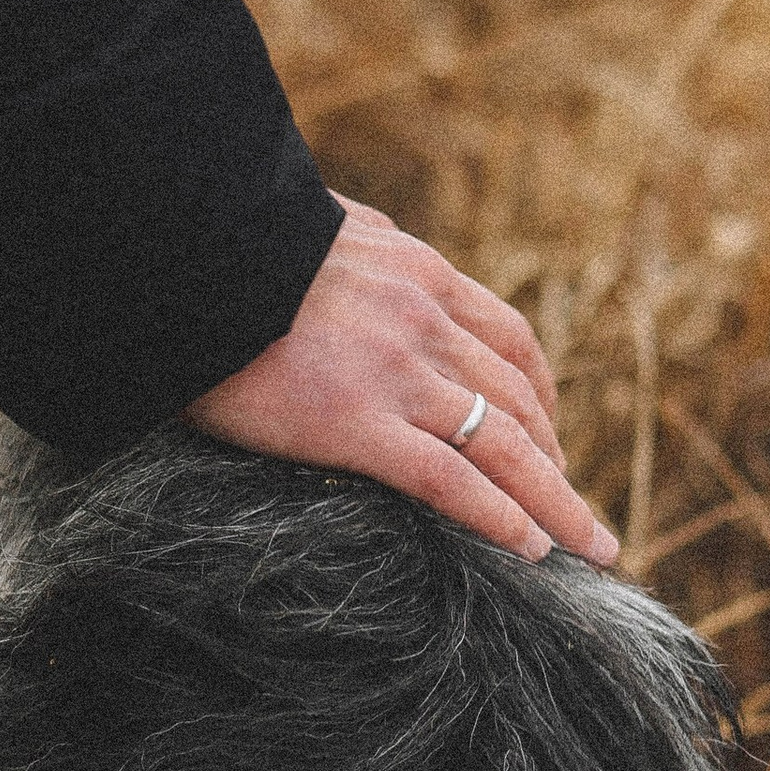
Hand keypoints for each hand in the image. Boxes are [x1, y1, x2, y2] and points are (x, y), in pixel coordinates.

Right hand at [188, 201, 617, 564]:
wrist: (182, 256)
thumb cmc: (230, 243)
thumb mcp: (320, 222)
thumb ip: (360, 239)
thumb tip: (370, 236)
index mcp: (419, 274)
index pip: (507, 340)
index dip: (541, 394)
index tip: (549, 432)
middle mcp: (425, 324)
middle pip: (521, 401)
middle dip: (558, 461)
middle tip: (580, 511)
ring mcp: (398, 375)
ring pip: (506, 447)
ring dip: (557, 502)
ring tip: (587, 546)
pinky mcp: (356, 424)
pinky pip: (450, 480)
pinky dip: (500, 517)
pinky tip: (530, 549)